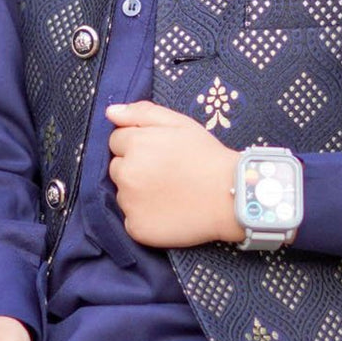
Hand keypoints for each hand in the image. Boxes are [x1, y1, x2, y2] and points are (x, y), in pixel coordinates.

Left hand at [105, 101, 244, 247]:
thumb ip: (141, 113)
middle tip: (165, 174)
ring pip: (122, 194)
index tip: (160, 153)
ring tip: (168, 193)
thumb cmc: (207, 157)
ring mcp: (129, 203)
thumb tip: (110, 113)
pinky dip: (143, 217)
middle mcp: (126, 174)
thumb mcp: (180, 123)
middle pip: (117, 168)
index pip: (116, 141)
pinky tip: (166, 212)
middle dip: (134, 168)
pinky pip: (130, 219)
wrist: (231, 197)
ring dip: (137, 193)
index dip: (138, 145)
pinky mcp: (135, 228)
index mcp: (135, 144)